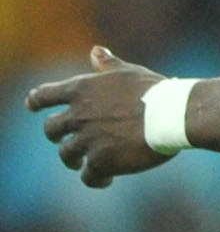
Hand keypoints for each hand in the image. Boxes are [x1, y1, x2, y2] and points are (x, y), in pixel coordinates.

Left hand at [26, 46, 179, 186]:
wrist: (175, 115)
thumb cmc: (156, 91)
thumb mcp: (129, 73)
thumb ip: (108, 65)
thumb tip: (96, 51)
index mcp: (81, 90)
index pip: (44, 96)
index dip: (35, 102)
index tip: (33, 107)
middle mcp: (78, 115)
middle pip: (51, 129)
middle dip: (57, 136)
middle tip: (66, 141)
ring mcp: (88, 139)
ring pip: (67, 155)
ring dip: (74, 160)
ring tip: (85, 165)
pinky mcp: (101, 161)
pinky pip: (89, 176)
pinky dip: (96, 179)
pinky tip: (106, 180)